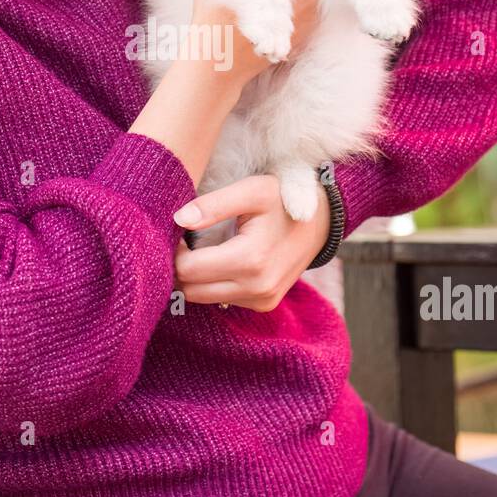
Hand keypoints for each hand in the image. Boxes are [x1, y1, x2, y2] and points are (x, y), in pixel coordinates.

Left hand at [173, 174, 330, 310]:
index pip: (188, 270)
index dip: (175, 251)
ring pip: (204, 298)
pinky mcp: (264, 304)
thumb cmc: (283, 200)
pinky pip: (223, 300)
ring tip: (205, 249)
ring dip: (197, 278)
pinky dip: (214, 284)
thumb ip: (213, 204)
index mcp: (250, 260)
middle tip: (187, 241)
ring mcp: (261, 300)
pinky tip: (223, 261)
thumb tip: (178, 220)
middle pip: (192, 289)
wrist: (321, 222)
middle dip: (182, 267)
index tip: (180, 232)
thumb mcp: (251, 191)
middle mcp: (257, 288)